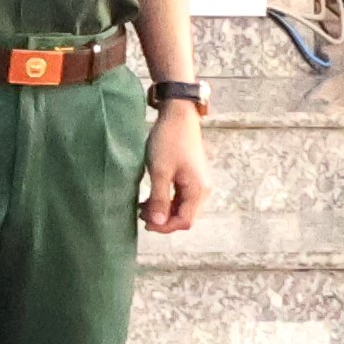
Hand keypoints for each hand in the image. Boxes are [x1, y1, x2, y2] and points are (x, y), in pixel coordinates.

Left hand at [141, 101, 211, 233]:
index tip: (144, 223)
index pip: (185, 221)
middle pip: (185, 216)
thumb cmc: (168, 141)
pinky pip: (180, 197)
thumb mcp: (159, 171)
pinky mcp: (191, 178)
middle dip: (163, 220)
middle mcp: (203, 190)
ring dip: (163, 211)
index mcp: (198, 190)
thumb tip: (158, 223)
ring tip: (142, 207)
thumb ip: (159, 198)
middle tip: (140, 214)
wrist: (178, 117)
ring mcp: (198, 184)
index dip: (165, 227)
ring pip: (182, 207)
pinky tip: (149, 198)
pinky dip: (166, 201)